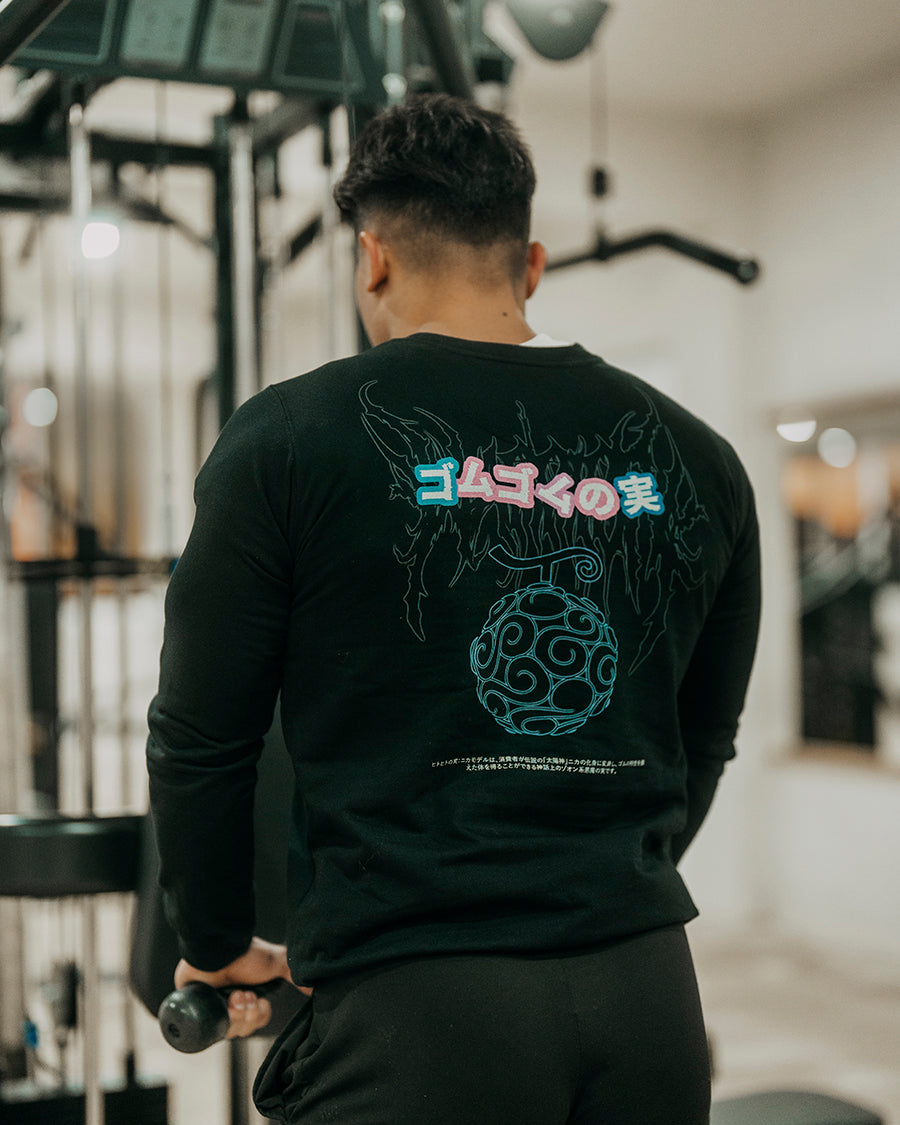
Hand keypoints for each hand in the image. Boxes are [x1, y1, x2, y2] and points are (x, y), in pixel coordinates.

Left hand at [174, 936, 310, 1039]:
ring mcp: (211, 1007)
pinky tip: (225, 1003)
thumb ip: (295, 975)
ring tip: (236, 995)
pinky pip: (210, 1031)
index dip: (259, 1016)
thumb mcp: (276, 963)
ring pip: (229, 1031)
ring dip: (238, 1013)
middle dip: (249, 1014)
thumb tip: (318, 987)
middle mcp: (228, 1003)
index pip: (255, 1021)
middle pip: (244, 1029)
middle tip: (246, 995)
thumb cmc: (245, 953)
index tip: (260, 1001)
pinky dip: (223, 1018)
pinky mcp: (194, 1012)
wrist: (219, 950)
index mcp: (245, 996)